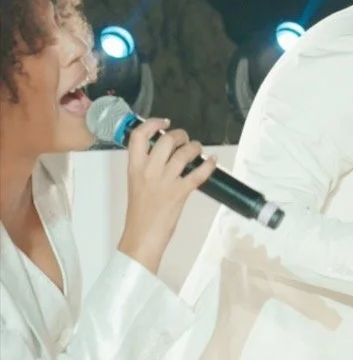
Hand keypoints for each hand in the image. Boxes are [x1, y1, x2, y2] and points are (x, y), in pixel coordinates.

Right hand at [117, 121, 215, 274]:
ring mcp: (165, 181)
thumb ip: (146, 166)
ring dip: (195, 147)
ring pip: (184, 153)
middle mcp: (149, 171)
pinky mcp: (179, 193)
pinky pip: (198, 173)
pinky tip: (211, 161)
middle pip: (167, 139)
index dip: (152, 123)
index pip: (138, 135)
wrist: (141, 236)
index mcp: (135, 167)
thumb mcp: (136, 183)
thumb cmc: (139, 213)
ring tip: (197, 150)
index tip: (163, 122)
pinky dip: (208, 165)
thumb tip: (163, 153)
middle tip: (185, 140)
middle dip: (181, 135)